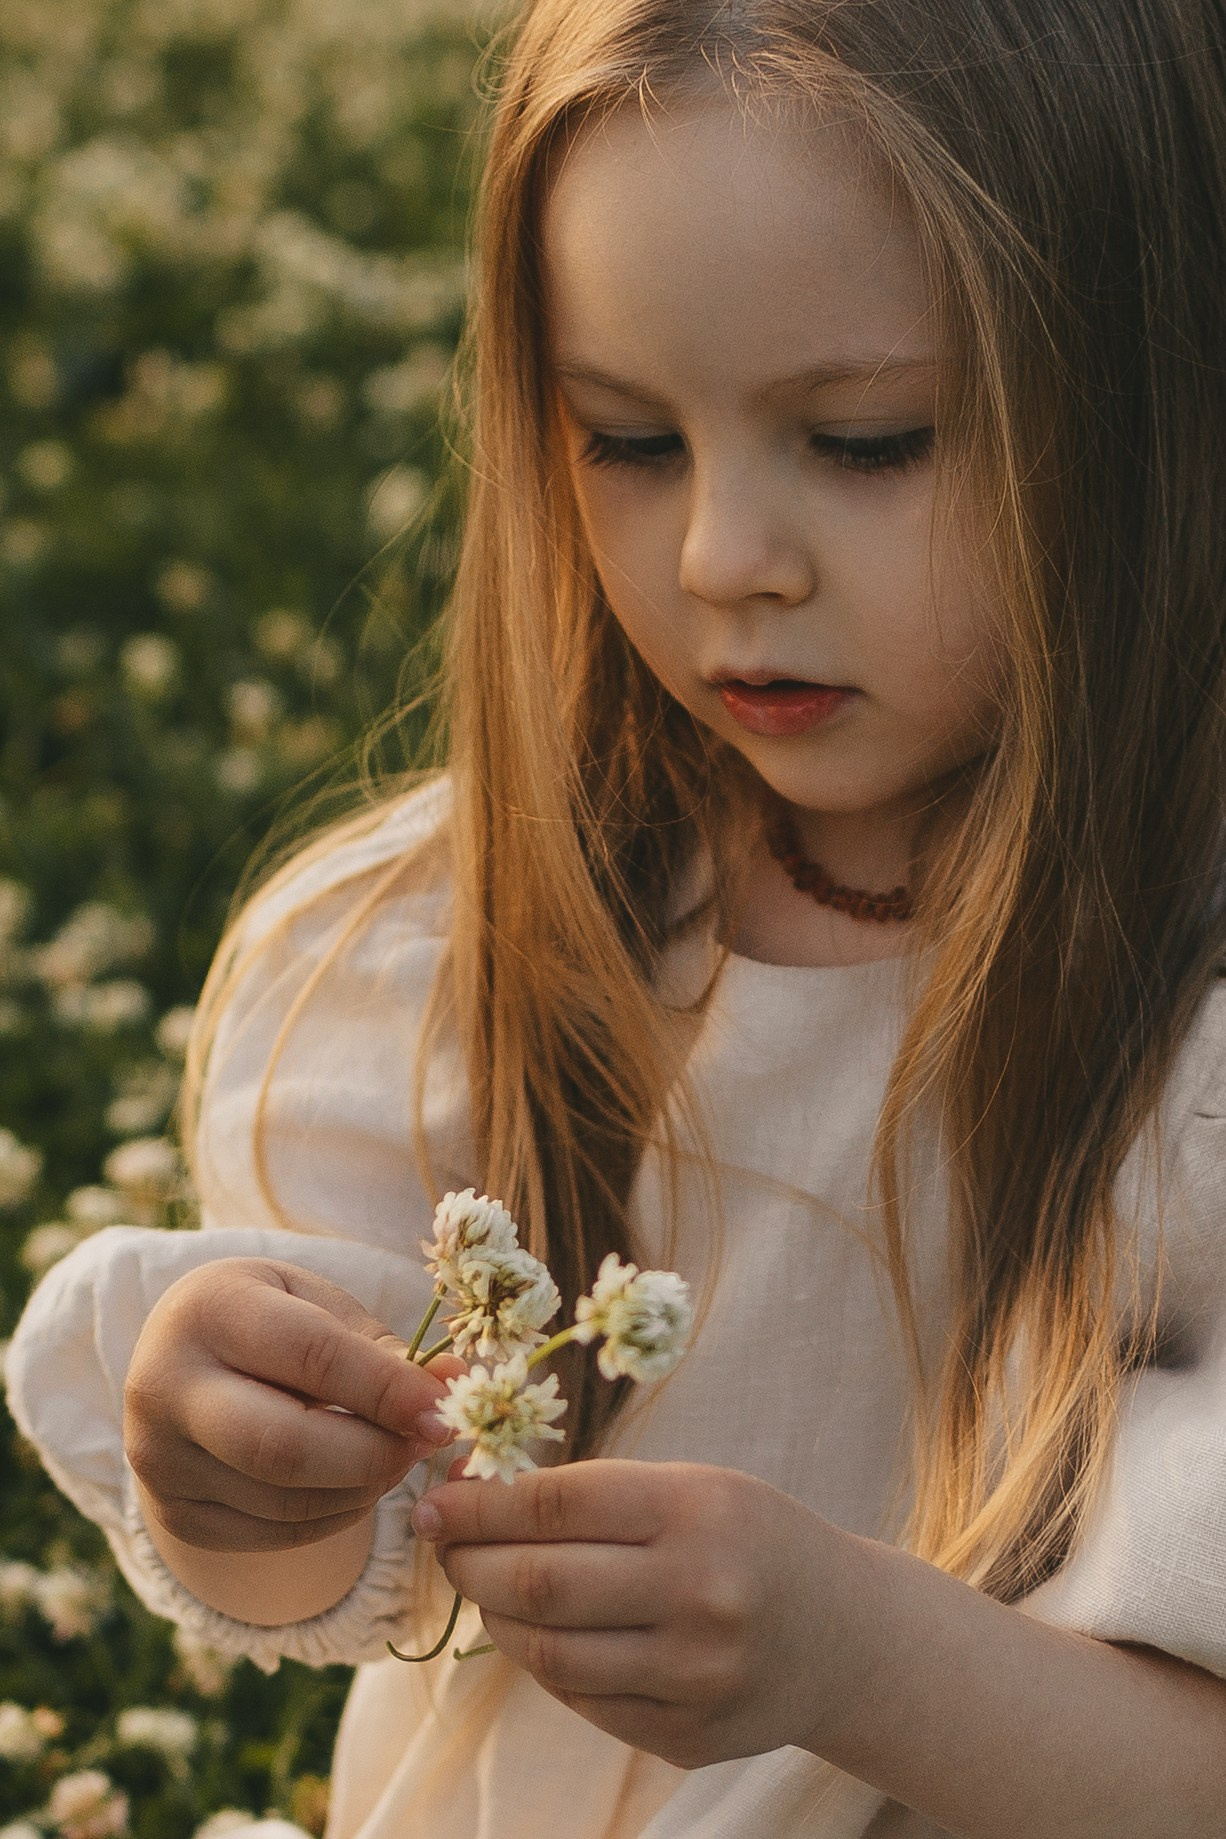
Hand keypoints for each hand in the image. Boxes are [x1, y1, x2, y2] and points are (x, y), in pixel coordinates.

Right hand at [125, 1256, 462, 1553]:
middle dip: (375, 1454)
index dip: (386, 1390)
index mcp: (207, 1311)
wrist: (181, 1357)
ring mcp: (161, 1462)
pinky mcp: (175, 1516)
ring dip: (364, 1487)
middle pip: (283, 1447)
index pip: (310, 1357)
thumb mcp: (316, 1305)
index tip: (444, 1410)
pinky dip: (335, 1515)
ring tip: (399, 1455)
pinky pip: (275, 1535)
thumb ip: (380, 1347)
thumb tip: (453, 1383)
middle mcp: (165, 1388)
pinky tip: (357, 1482)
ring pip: (285, 1503)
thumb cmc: (268, 1318)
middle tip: (429, 1442)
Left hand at [414, 1458, 860, 1768]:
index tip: (435, 1499)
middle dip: (470, 1562)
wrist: (846, 1636)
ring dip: (494, 1617)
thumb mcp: (693, 1487)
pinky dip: (541, 1663)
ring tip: (484, 1587)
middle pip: (540, 1583)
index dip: (480, 1503)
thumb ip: (595, 1495)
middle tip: (443, 1544)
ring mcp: (694, 1676)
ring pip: (547, 1652)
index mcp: (698, 1511)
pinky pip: (580, 1700)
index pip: (557, 1503)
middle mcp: (698, 1595)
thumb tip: (474, 1497)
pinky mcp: (686, 1736)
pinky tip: (535, 1632)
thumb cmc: (750, 1537)